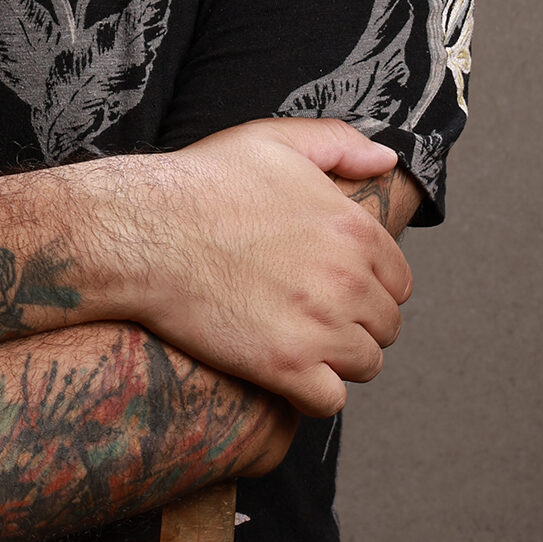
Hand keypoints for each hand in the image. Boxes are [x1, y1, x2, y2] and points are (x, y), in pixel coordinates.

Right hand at [118, 118, 411, 416]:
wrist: (142, 231)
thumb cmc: (200, 183)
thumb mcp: (272, 140)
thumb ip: (339, 142)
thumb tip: (387, 159)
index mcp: (353, 229)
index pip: (399, 281)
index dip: (371, 287)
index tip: (338, 289)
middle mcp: (347, 280)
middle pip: (386, 327)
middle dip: (357, 325)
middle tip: (314, 318)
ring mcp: (318, 326)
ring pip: (366, 365)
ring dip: (339, 360)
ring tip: (302, 346)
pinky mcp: (284, 366)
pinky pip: (330, 401)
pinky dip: (314, 394)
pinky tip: (287, 375)